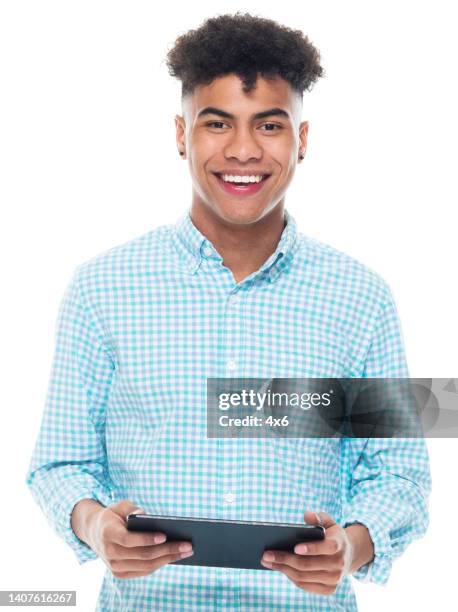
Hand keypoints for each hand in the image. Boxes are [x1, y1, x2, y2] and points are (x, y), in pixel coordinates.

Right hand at [71, 499, 193, 578]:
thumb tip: (146, 514)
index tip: (165, 536)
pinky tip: (175, 556)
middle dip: (167, 550)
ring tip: (186, 551)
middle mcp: (110, 553)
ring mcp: (114, 566)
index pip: (129, 540)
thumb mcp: (120, 506)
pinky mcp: (120, 573)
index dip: (146, 539)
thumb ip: (132, 508)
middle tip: (187, 545)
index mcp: (108, 534)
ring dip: (168, 559)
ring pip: (146, 566)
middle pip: (142, 555)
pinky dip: (160, 564)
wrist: (96, 533)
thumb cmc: (114, 515)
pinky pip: (144, 571)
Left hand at [260, 511, 365, 595]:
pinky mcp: (329, 589)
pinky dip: (291, 577)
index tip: (295, 547)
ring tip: (267, 561)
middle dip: (285, 559)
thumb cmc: (332, 534)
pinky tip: (280, 568)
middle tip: (266, 554)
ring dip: (283, 569)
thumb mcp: (328, 522)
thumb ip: (319, 517)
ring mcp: (334, 579)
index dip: (312, 548)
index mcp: (339, 544)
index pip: (327, 548)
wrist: (347, 554)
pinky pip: (305, 585)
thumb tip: (307, 515)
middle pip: (308, 565)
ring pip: (304, 577)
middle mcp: (339, 564)